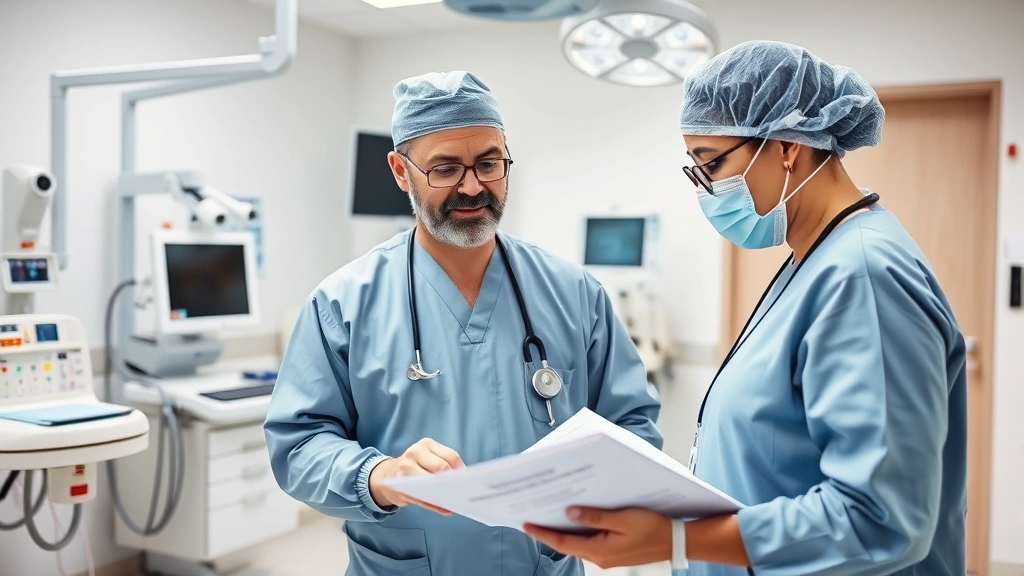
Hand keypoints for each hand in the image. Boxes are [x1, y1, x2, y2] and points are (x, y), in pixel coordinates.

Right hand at [368, 438, 463, 514]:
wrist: (386, 476)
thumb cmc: (415, 468)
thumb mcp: (428, 459)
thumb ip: (444, 464)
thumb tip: (464, 478)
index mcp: (425, 444)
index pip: (450, 456)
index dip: (461, 470)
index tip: (467, 481)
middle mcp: (414, 453)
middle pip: (441, 468)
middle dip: (452, 481)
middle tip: (460, 491)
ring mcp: (405, 469)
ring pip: (431, 483)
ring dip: (444, 494)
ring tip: (453, 501)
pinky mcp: (399, 487)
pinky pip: (422, 498)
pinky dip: (435, 505)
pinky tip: (444, 509)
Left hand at [524, 508, 671, 568]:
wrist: (674, 541)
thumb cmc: (652, 528)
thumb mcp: (622, 518)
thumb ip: (594, 516)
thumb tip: (569, 513)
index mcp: (599, 550)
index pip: (562, 543)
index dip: (542, 534)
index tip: (526, 524)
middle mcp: (599, 557)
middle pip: (566, 545)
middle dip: (548, 532)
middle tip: (532, 516)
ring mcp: (606, 557)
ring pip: (577, 544)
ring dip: (562, 533)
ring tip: (548, 516)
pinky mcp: (612, 553)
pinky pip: (588, 543)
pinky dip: (578, 533)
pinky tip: (575, 521)